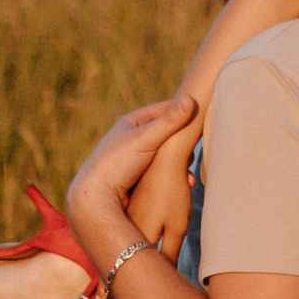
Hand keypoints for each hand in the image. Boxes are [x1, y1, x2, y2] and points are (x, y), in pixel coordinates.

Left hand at [67, 94, 196, 258]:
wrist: (94, 200)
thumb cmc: (117, 164)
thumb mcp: (146, 140)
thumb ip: (170, 122)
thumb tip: (190, 99)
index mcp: (131, 123)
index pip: (163, 110)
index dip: (183, 110)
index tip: (203, 113)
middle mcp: (131, 138)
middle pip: (165, 133)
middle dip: (182, 141)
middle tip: (196, 147)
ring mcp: (133, 159)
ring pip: (163, 155)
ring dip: (177, 161)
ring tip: (188, 168)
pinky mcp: (134, 177)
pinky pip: (158, 172)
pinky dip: (170, 175)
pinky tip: (181, 183)